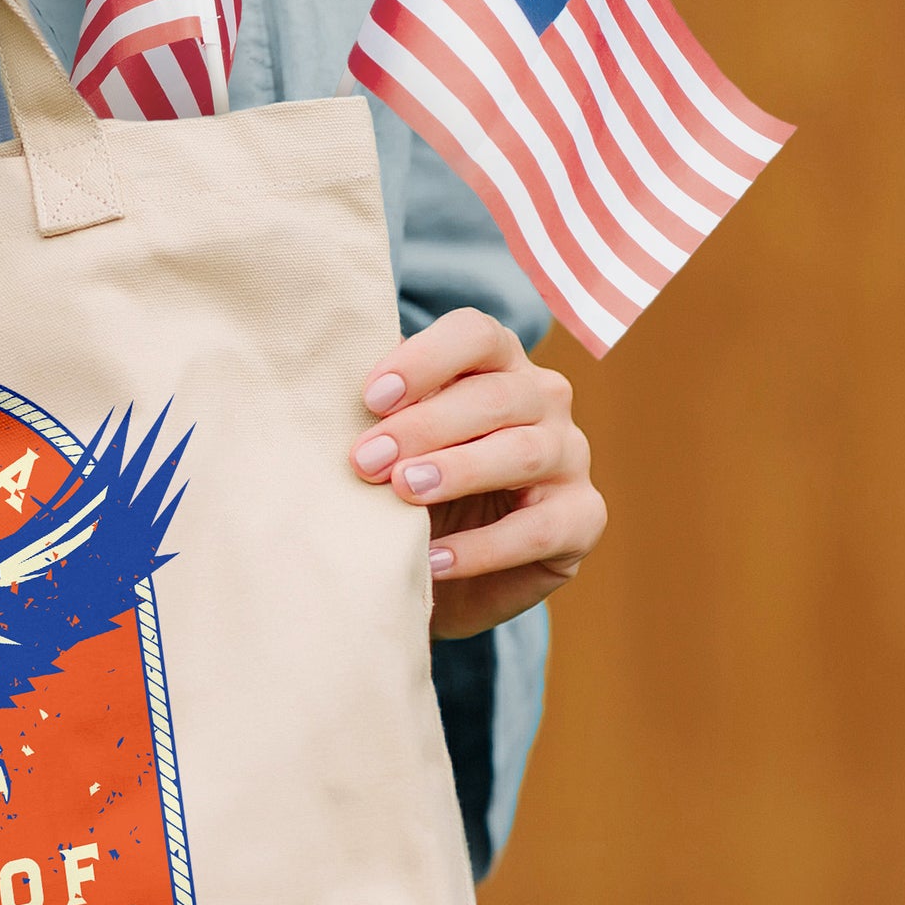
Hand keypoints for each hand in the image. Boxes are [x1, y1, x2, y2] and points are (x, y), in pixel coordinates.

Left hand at [350, 309, 606, 638]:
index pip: (476, 335)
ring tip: (404, 492)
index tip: (369, 398)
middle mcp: (543, 399)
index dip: (424, 360)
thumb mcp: (391, 442)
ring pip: (523, 451)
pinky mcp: (582, 518)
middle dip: (425, 426)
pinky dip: (484, 546)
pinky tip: (433, 559)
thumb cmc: (408, 484)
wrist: (442, 569)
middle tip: (366, 460)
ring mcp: (570, 456)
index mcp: (497, 363)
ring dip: (458, 471)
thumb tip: (322, 385)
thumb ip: (377, 411)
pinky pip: (540, 528)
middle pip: (496, 395)